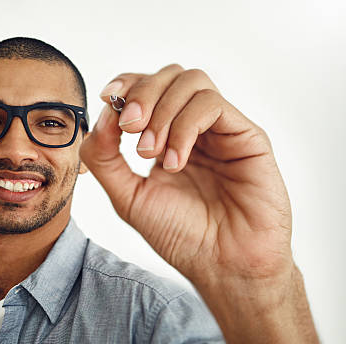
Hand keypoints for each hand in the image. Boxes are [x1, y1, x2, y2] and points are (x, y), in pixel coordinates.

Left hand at [80, 64, 330, 343]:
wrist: (223, 267)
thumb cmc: (181, 235)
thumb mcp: (128, 197)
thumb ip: (105, 158)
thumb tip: (99, 116)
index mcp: (167, 138)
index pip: (146, 89)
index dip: (125, 85)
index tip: (107, 101)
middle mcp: (194, 128)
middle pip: (168, 75)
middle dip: (141, 94)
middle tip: (127, 128)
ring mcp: (221, 130)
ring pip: (191, 82)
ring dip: (162, 110)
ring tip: (150, 152)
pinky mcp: (246, 135)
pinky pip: (211, 105)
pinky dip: (183, 127)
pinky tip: (174, 162)